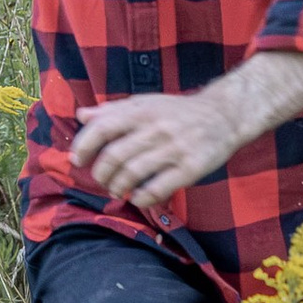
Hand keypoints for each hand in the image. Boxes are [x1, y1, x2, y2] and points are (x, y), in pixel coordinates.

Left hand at [69, 51, 302, 215]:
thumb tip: (81, 115)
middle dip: (101, 174)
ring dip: (118, 187)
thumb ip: (112, 111)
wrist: (224, 115)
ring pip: (133, 174)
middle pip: (114, 156)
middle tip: (101, 180)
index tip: (78, 160)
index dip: (84, 146)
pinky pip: (158, 189)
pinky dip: (142, 198)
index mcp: (141, 111)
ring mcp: (175, 149)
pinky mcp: (191, 168)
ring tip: (118, 190)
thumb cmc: (177, 111)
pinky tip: (139, 197)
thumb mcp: (145, 103)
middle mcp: (156, 128)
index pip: (102, 128)